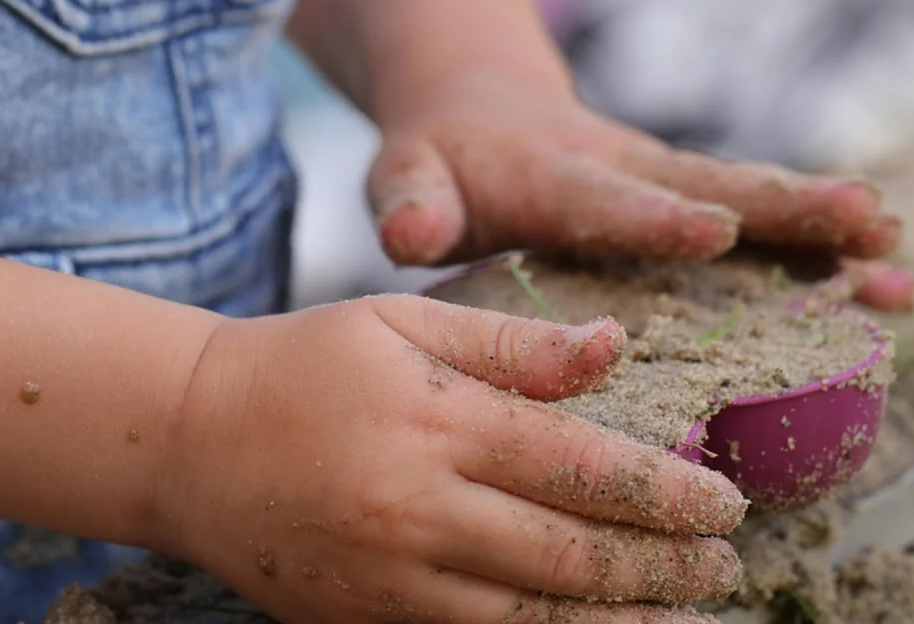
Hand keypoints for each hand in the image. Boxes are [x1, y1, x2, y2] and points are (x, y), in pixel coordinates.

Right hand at [158, 297, 746, 622]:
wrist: (188, 440)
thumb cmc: (302, 364)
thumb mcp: (399, 321)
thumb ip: (510, 342)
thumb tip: (613, 345)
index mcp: (435, 419)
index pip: (581, 465)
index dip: (667, 490)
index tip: (726, 501)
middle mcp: (418, 506)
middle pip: (572, 554)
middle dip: (664, 565)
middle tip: (724, 563)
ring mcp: (388, 577)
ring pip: (533, 621)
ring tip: (688, 618)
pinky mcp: (363, 619)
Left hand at [367, 71, 913, 310]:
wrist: (476, 111)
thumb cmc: (439, 162)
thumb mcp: (407, 177)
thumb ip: (411, 203)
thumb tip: (412, 232)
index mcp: (549, 178)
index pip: (603, 201)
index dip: (655, 218)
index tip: (715, 230)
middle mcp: (619, 173)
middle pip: (707, 187)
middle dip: (784, 209)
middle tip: (863, 224)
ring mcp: (659, 184)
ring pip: (747, 202)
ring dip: (820, 230)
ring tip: (894, 260)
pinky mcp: (680, 199)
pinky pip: (752, 222)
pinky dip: (814, 250)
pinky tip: (878, 283)